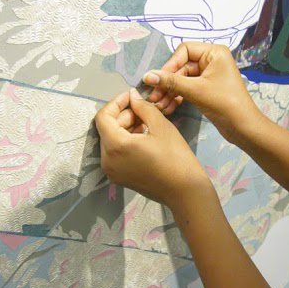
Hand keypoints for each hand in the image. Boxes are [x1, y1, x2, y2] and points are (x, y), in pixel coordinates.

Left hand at [94, 88, 213, 208]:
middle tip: (143, 109)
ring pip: (111, 141)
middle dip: (122, 116)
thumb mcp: (161, 126)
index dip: (116, 103)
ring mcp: (111, 171)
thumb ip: (143, 107)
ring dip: (124, 128)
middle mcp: (107, 160)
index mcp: (115, 146)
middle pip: (107, 129)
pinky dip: (125, 142)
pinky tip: (143, 137)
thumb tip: (132, 95)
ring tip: (146, 123)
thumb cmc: (175, 157)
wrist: (184, 191)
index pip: (103, 117)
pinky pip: (116, 153)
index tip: (131, 96)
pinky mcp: (118, 177)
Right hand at [142, 42, 268, 145]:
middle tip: (153, 98)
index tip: (158, 80)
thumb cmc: (223, 102)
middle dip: (167, 83)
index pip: (184, 50)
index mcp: (214, 53)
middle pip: (181, 66)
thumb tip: (147, 76)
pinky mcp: (206, 89)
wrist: (243, 127)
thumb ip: (170, 82)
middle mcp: (211, 60)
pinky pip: (187, 89)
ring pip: (182, 80)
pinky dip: (177, 97)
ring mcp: (209, 75)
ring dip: (169, 92)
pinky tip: (167, 108)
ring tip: (158, 106)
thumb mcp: (195, 90)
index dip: (170, 64)